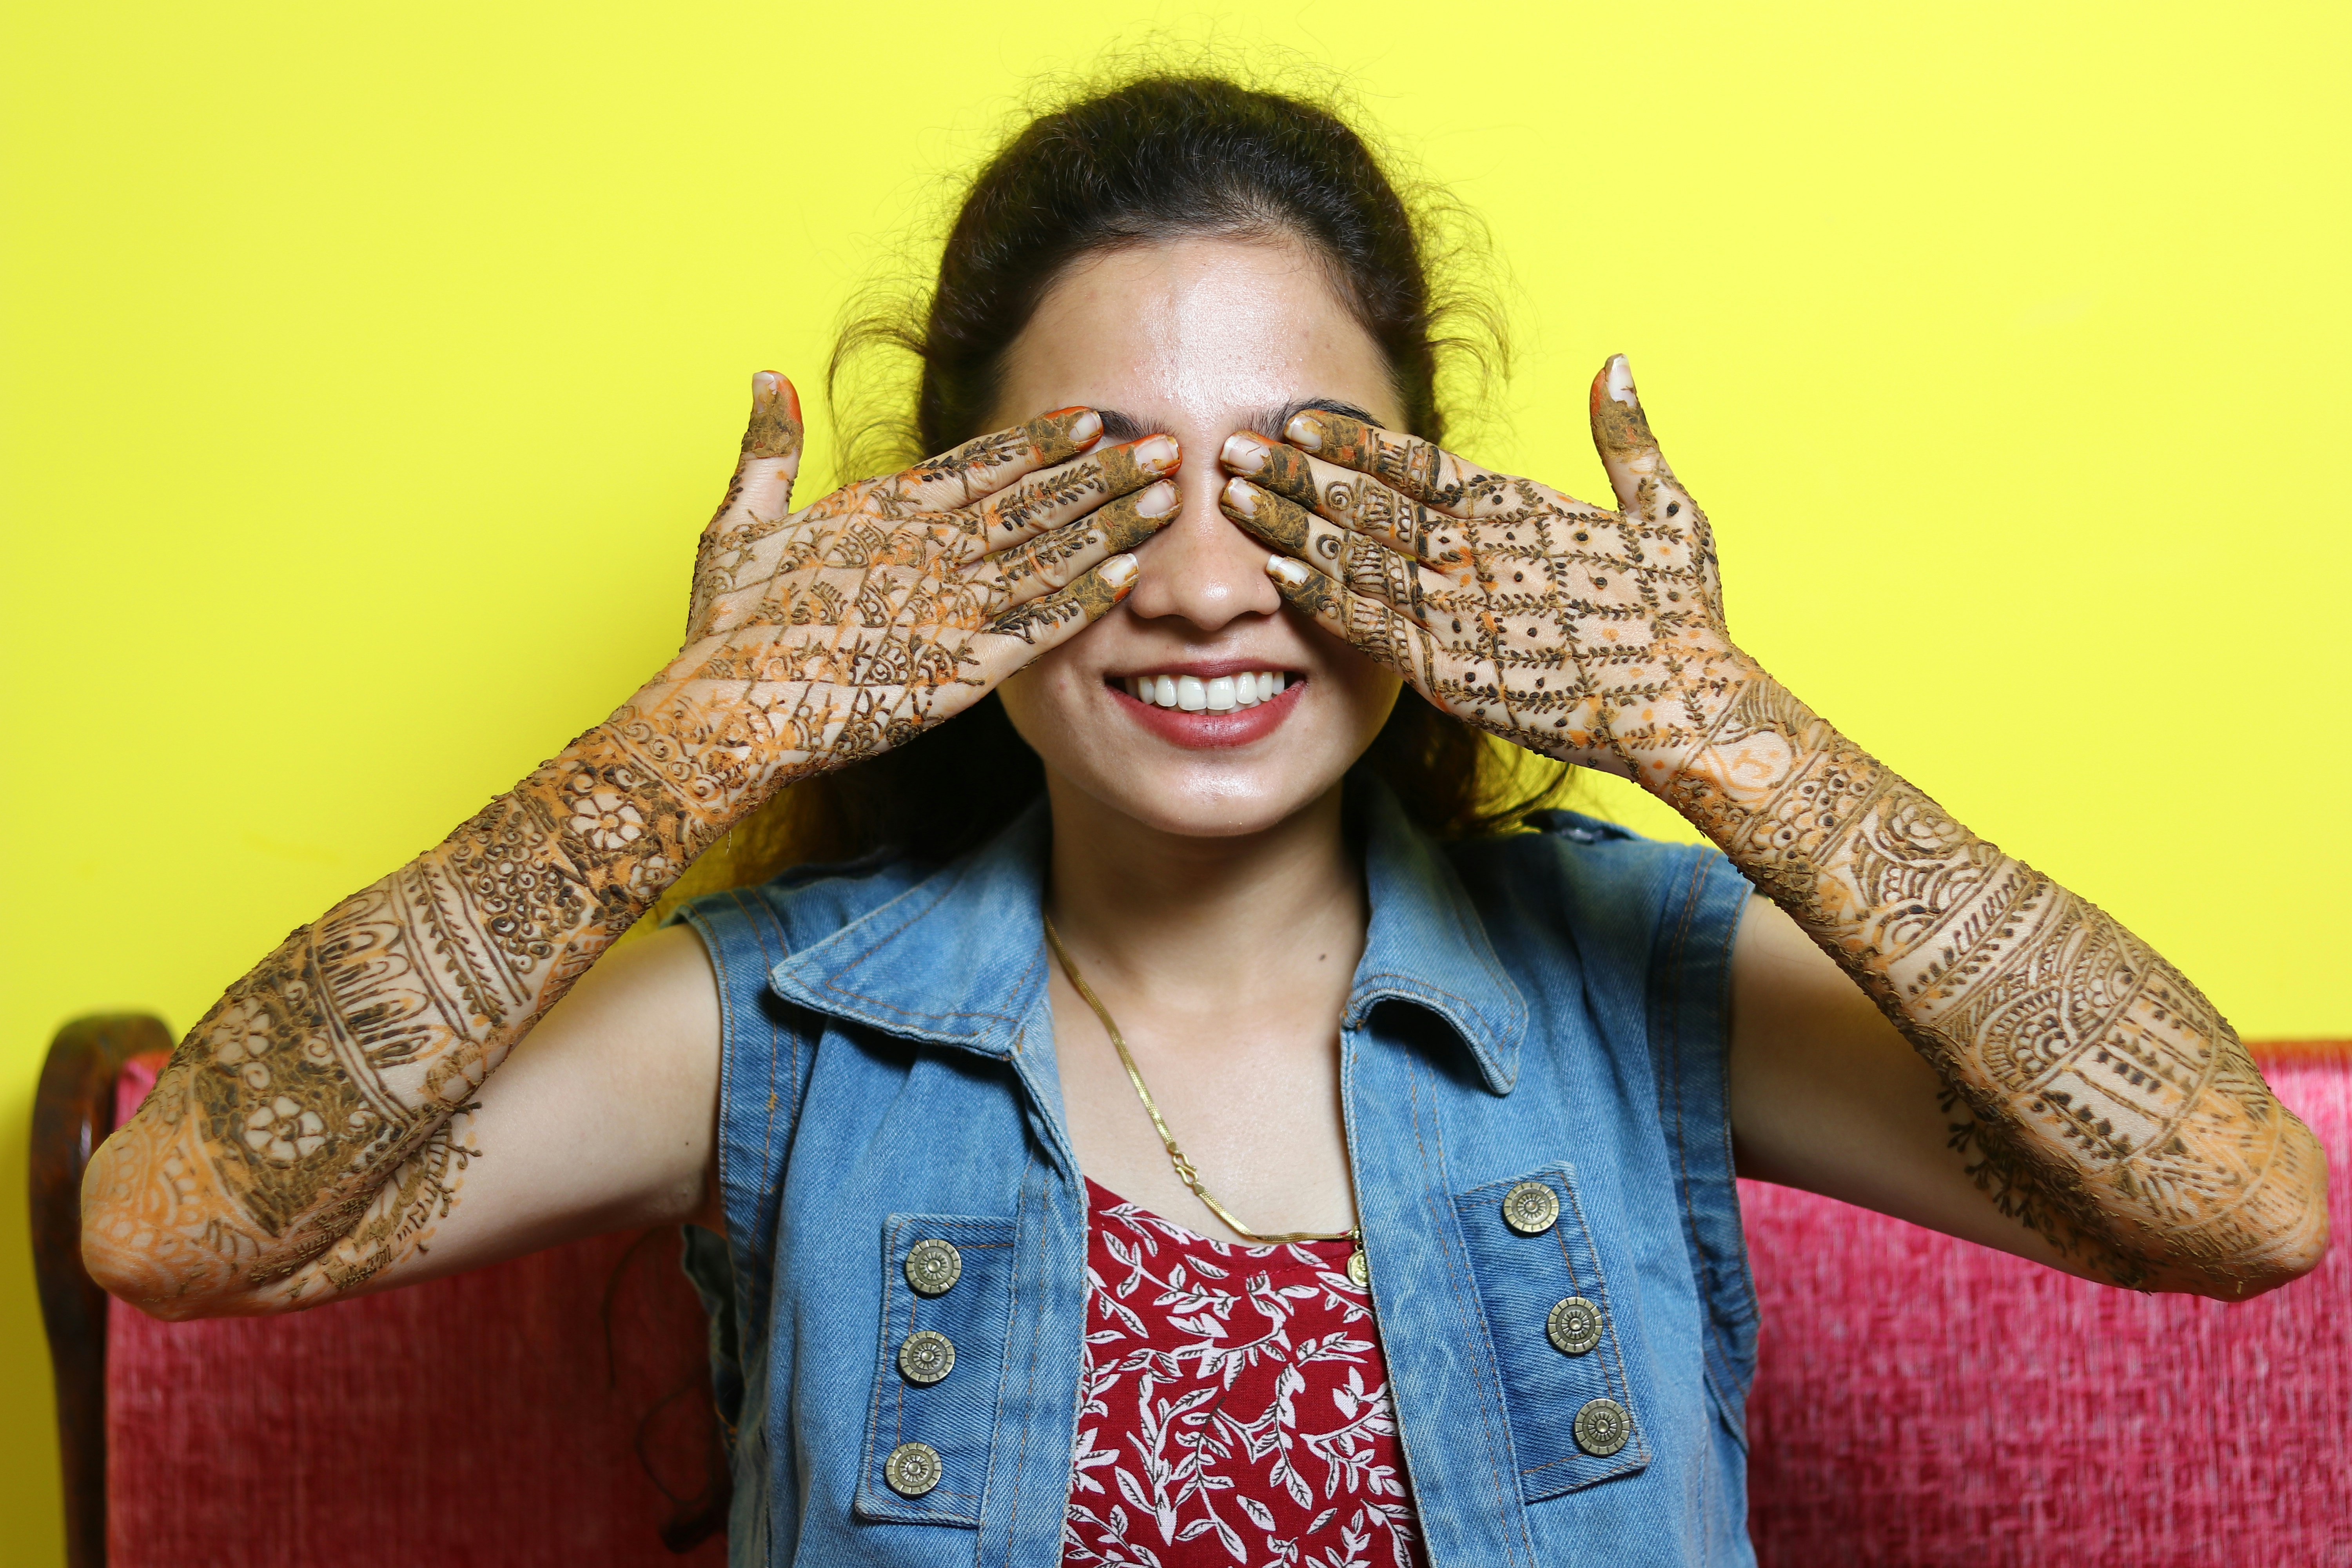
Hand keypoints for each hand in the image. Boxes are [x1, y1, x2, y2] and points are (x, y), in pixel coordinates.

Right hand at [657, 372, 1179, 792]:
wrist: (726, 715)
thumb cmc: (726, 629)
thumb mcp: (739, 525)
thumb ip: (765, 449)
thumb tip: (769, 377)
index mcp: (880, 509)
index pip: (981, 462)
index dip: (1041, 439)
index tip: (1095, 418)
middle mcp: (925, 549)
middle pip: (1035, 501)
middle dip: (1104, 474)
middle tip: (1169, 447)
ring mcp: (947, 607)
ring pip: (1049, 555)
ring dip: (1112, 527)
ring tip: (1169, 500)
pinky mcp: (962, 668)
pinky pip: (1039, 627)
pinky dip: (1085, 600)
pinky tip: (1130, 576)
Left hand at [1217, 356, 1749, 781]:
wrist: (1683, 710)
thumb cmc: (1681, 617)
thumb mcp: (1667, 512)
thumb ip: (1628, 439)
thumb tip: (1614, 365)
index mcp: (1519, 506)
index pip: (1414, 461)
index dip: (1348, 439)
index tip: (1295, 420)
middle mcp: (1478, 551)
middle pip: (1366, 501)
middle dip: (1293, 473)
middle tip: (1228, 449)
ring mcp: (1458, 610)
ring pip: (1353, 556)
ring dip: (1288, 525)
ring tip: (1229, 498)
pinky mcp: (1448, 670)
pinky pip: (1367, 626)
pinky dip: (1319, 596)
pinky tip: (1274, 572)